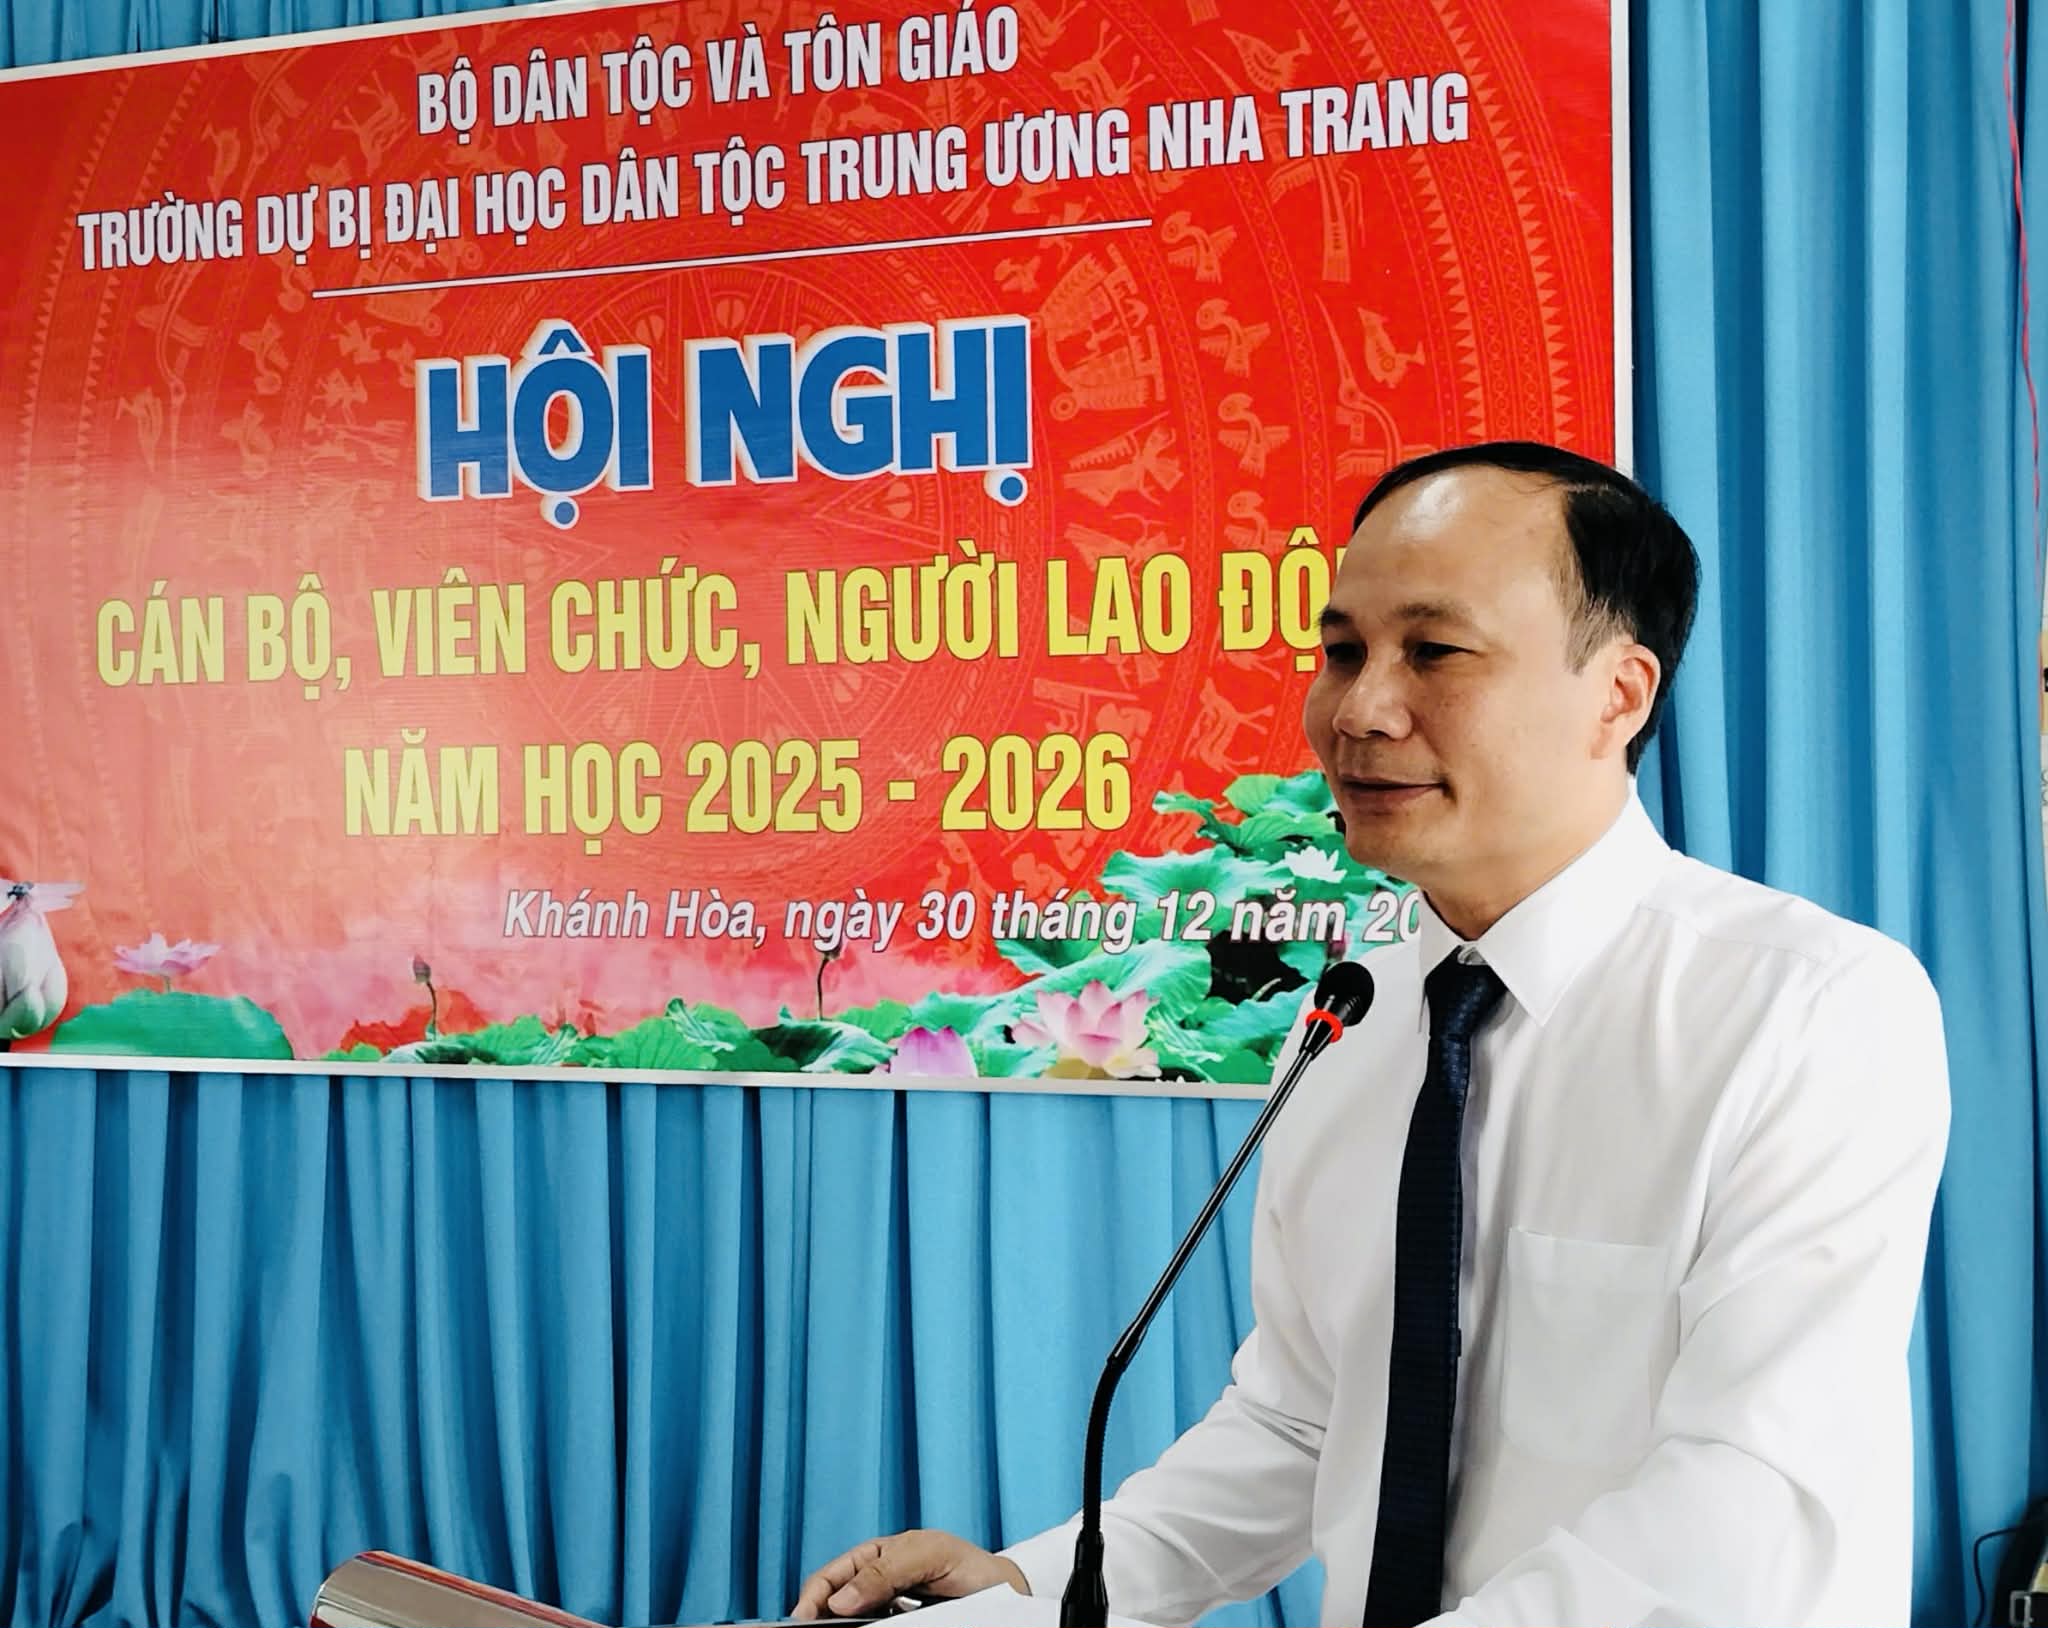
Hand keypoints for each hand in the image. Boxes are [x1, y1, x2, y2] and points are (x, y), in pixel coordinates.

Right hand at [790, 1528, 1029, 1618]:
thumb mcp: (927, 1553)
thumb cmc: (966, 1564)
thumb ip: (885, 1569)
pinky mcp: (899, 1627)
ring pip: (851, 1623)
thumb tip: (841, 1599)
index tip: (802, 1619)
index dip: (812, 1597)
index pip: (830, 1577)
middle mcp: (874, 1584)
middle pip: (833, 1604)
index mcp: (873, 1556)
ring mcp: (885, 1611)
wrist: (1002, 1591)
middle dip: (818, 1618)